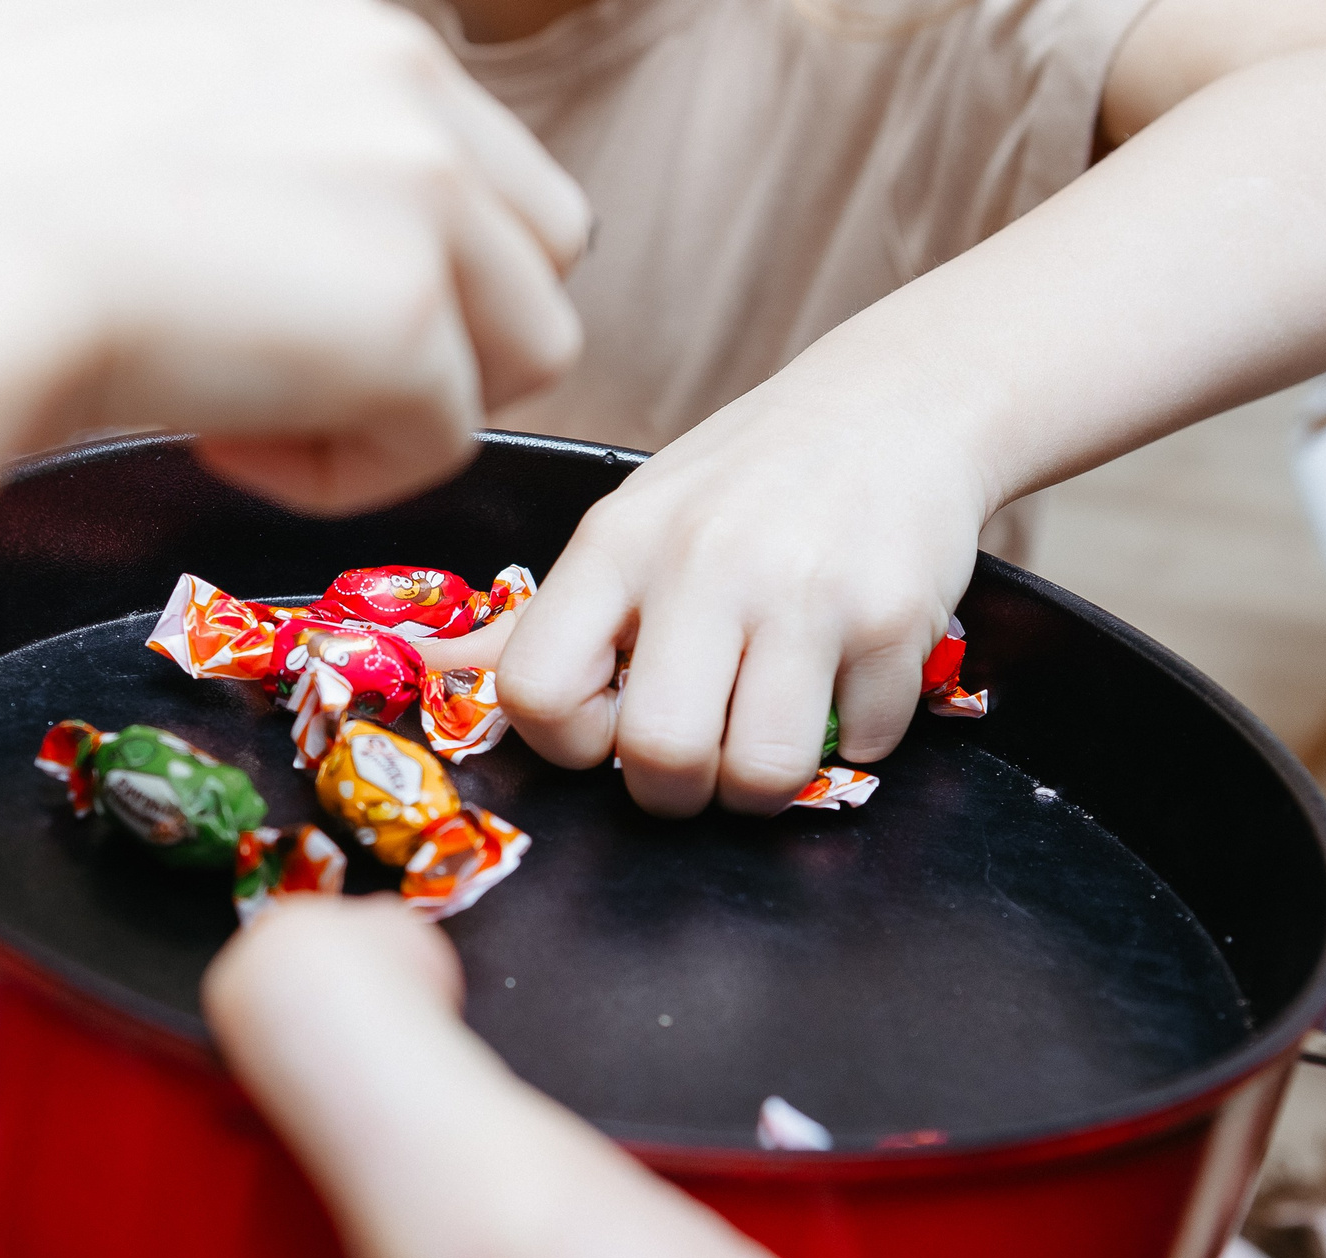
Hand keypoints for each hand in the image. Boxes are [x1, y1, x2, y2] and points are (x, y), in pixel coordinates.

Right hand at [0, 0, 589, 513]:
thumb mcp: (130, 94)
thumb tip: (291, 230)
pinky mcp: (411, 316)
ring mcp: (422, 191)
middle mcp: (405, 76)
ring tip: (254, 409)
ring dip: (407, 402)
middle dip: (450, 327)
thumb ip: (260, 136)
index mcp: (339, 19)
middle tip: (295, 371)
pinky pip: (445, 445)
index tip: (272, 298)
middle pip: (540, 242)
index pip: (470, 155)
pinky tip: (220, 442)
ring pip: (528, 346)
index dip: (397, 255)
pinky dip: (341, 477)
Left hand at [495, 361, 985, 815]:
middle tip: (703, 754)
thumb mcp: (635, 523)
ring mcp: (807, 593)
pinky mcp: (894, 619)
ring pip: (763, 775)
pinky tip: (850, 676)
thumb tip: (424, 675)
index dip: (571, 742)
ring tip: (775, 724)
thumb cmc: (750, 480)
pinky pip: (867, 747)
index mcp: (618, 544)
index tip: (611, 724)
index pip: (537, 693)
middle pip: (659, 756)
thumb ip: (549, 616)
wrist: (901, 400)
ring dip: (767, 780)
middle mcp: (706, 563)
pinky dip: (862, 734)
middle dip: (679, 790)